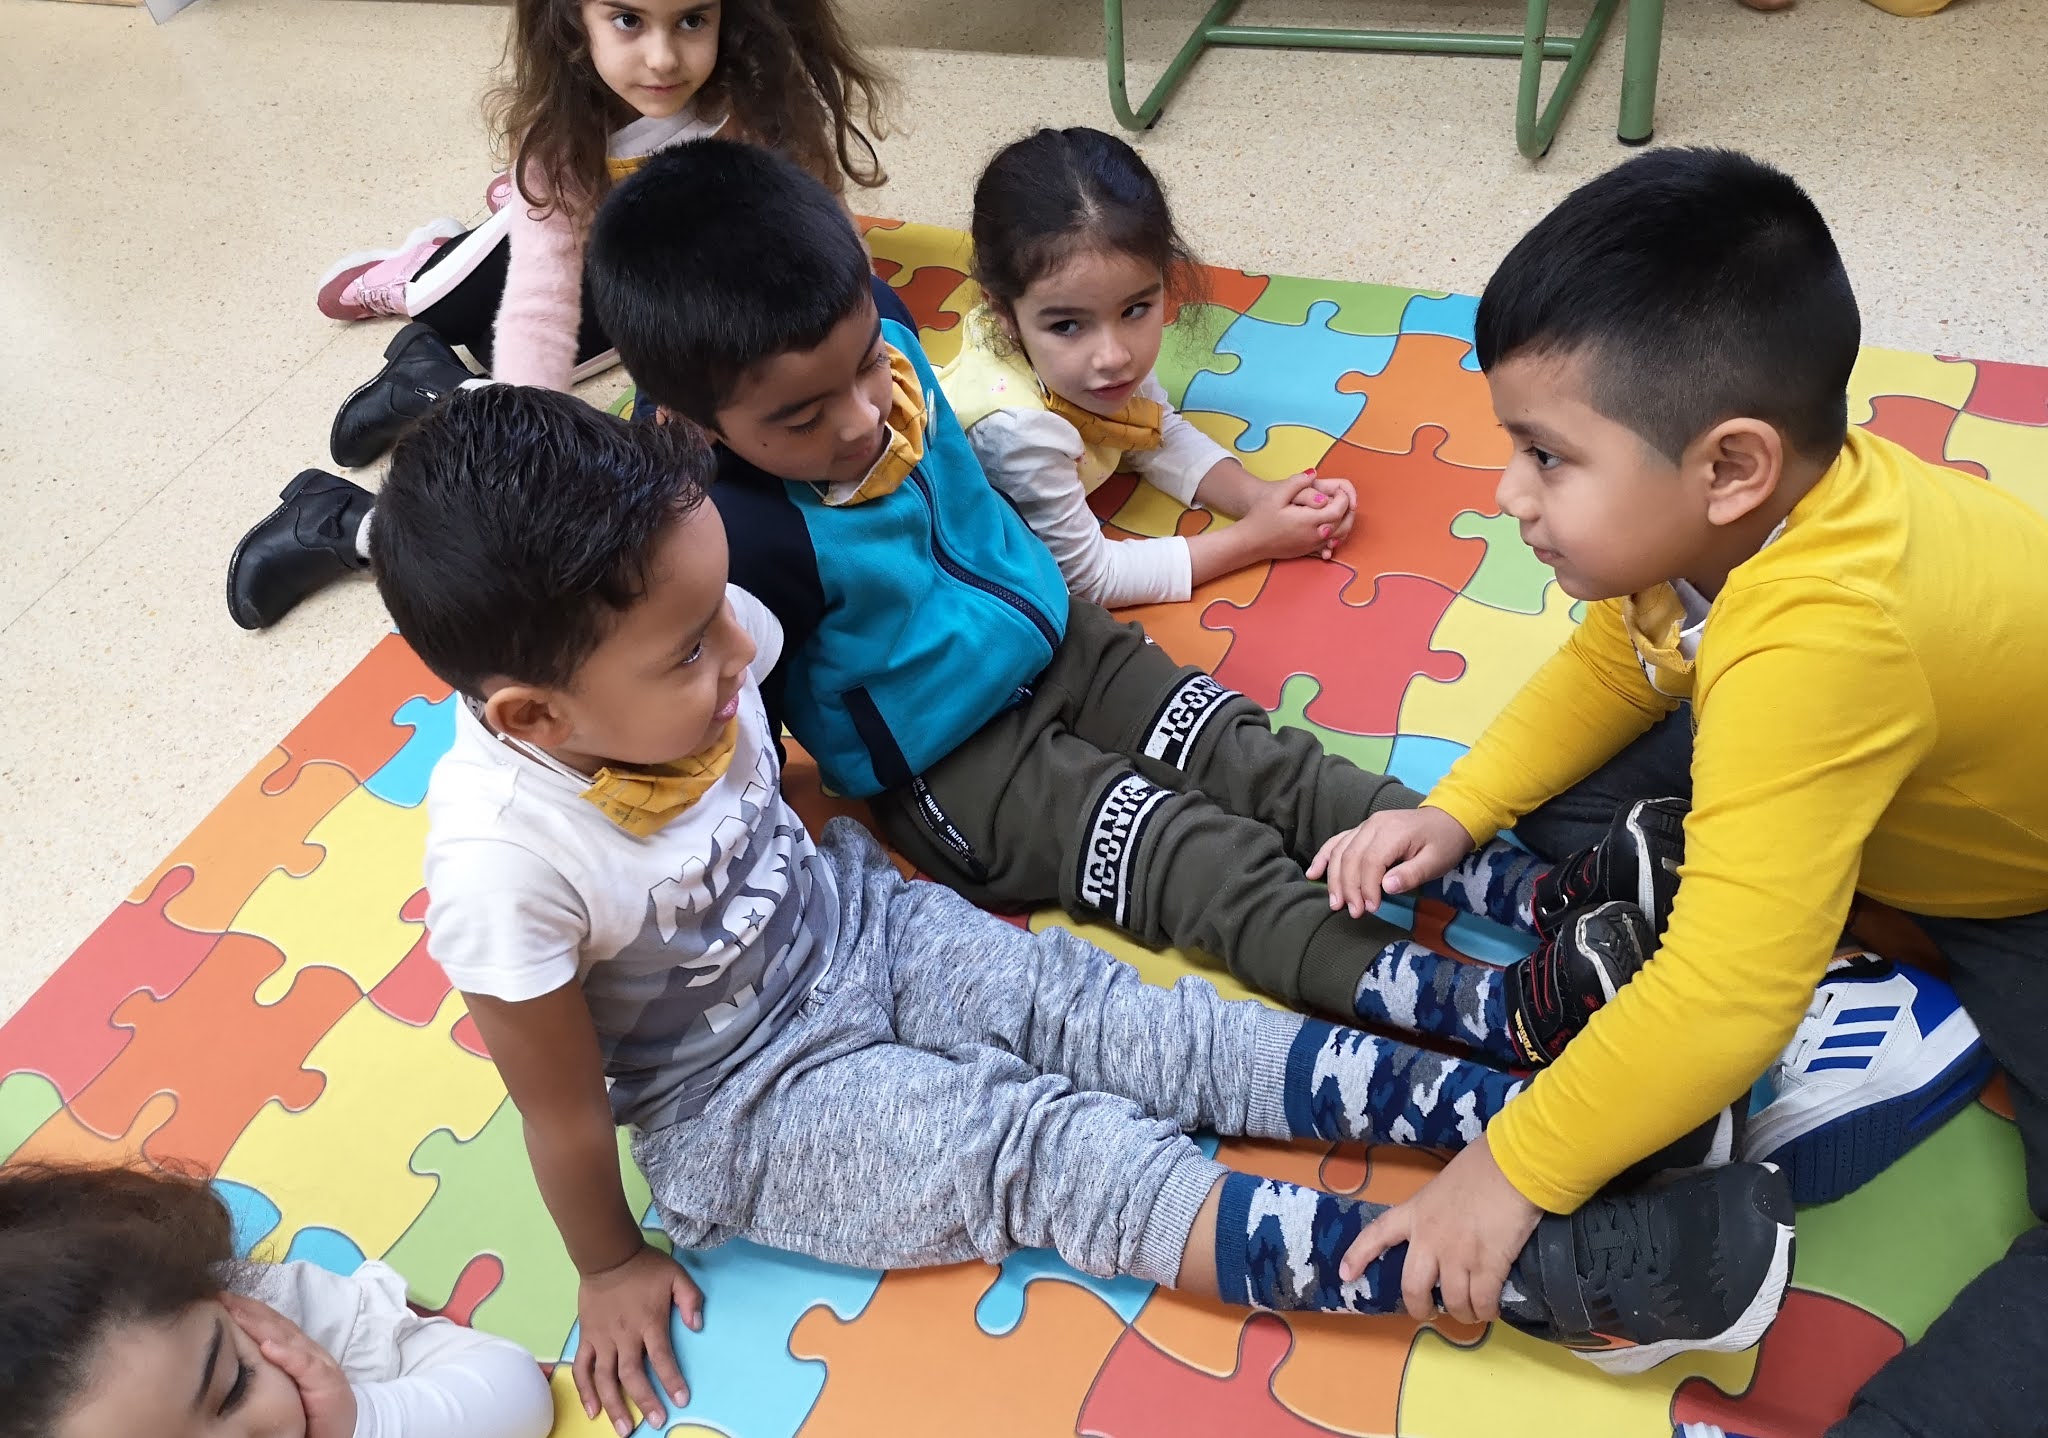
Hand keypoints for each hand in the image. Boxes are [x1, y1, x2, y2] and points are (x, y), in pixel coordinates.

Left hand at [220, 1294, 358, 1437]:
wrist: (344, 1432)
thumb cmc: (312, 1412)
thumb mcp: (286, 1384)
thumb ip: (270, 1367)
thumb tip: (233, 1354)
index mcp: (298, 1351)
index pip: (272, 1325)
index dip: (249, 1311)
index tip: (222, 1299)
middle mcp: (309, 1352)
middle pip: (277, 1326)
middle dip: (250, 1310)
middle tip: (223, 1297)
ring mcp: (320, 1365)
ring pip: (288, 1339)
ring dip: (262, 1325)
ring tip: (238, 1313)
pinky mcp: (328, 1383)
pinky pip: (306, 1367)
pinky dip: (287, 1355)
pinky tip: (268, 1347)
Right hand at [574, 1243, 704, 1435]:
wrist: (608, 1256)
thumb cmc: (645, 1267)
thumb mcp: (677, 1275)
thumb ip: (690, 1299)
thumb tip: (697, 1325)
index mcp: (649, 1322)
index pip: (663, 1357)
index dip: (672, 1380)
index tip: (682, 1399)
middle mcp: (625, 1335)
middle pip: (633, 1375)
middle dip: (645, 1401)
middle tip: (656, 1422)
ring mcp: (603, 1339)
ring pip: (605, 1379)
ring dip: (614, 1405)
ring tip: (623, 1429)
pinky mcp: (587, 1337)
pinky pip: (582, 1368)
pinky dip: (585, 1391)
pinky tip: (592, 1411)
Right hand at [1238, 471, 1348, 562]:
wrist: (1249, 541)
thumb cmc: (1260, 517)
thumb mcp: (1276, 494)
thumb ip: (1297, 482)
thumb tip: (1314, 473)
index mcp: (1309, 521)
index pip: (1337, 510)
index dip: (1343, 499)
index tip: (1338, 491)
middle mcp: (1313, 536)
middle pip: (1342, 525)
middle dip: (1347, 511)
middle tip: (1344, 499)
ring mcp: (1311, 546)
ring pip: (1338, 538)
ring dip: (1344, 524)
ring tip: (1341, 511)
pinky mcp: (1306, 552)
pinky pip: (1328, 546)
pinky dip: (1335, 537)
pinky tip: (1332, 528)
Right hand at [1307, 806, 1473, 915]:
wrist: (1448, 819)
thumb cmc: (1444, 843)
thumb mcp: (1437, 861)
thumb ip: (1412, 874)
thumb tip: (1385, 887)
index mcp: (1392, 832)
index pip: (1370, 862)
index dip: (1367, 888)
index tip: (1371, 908)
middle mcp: (1373, 825)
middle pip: (1350, 858)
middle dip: (1349, 888)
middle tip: (1354, 912)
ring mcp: (1365, 826)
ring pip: (1339, 852)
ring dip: (1334, 879)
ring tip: (1335, 903)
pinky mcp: (1361, 830)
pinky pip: (1337, 842)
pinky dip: (1323, 858)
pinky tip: (1314, 873)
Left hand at [1339, 1135, 1543, 1322]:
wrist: (1512, 1166)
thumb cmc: (1483, 1164)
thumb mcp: (1446, 1183)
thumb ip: (1440, 1208)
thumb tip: (1454, 1222)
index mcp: (1415, 1212)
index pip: (1378, 1234)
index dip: (1359, 1256)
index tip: (1346, 1274)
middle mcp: (1430, 1238)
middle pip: (1412, 1287)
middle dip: (1419, 1307)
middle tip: (1430, 1313)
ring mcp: (1457, 1255)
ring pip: (1452, 1301)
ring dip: (1462, 1313)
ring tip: (1471, 1313)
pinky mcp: (1487, 1266)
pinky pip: (1482, 1301)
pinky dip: (1486, 1311)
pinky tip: (1491, 1309)